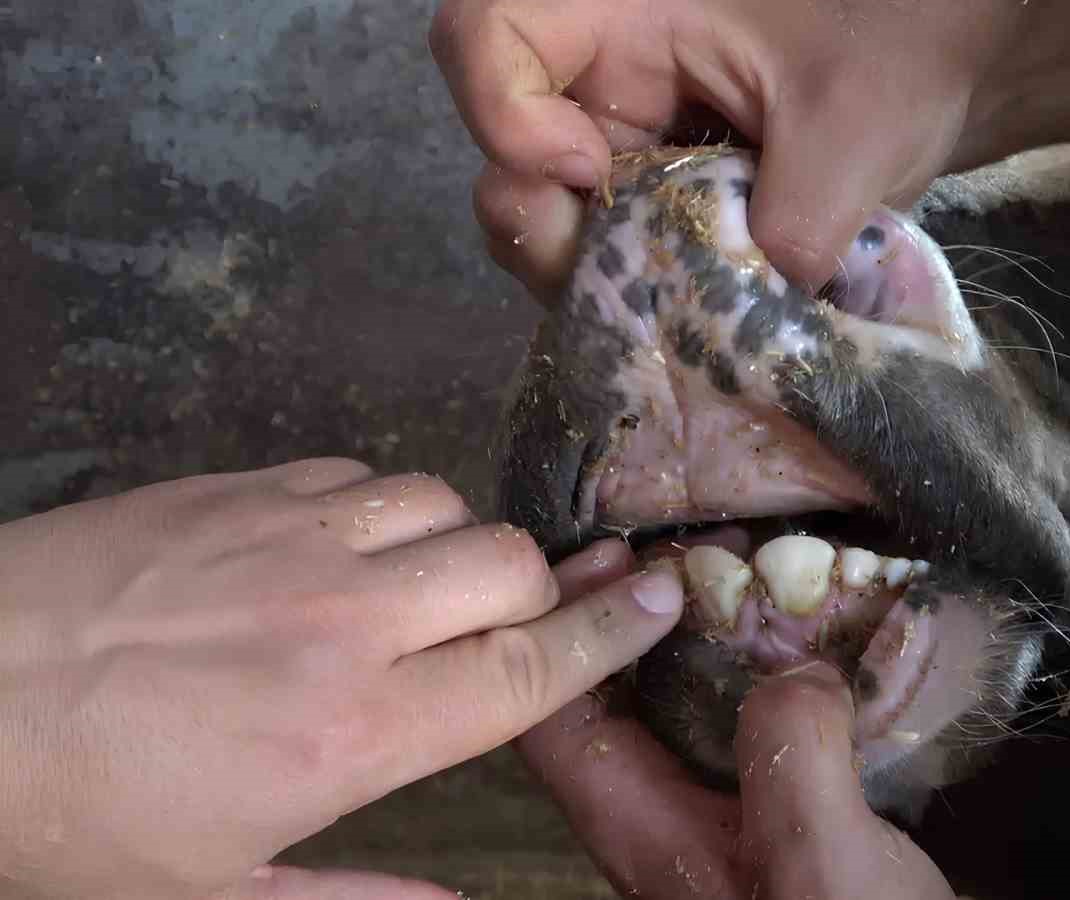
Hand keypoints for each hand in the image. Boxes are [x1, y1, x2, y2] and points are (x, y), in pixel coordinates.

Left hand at [0, 458, 683, 899]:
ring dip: (455, 547)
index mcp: (356, 730)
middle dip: (535, 594)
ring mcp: (290, 537)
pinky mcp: (236, 487)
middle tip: (505, 628)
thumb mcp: (214, 899)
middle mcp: (346, 618)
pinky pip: (359, 473)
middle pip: (511, 566)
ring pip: (444, 504)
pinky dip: (379, 508)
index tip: (664, 596)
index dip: (612, 632)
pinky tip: (338, 550)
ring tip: (418, 590)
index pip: (529, 666)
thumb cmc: (72, 819)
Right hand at [429, 0, 1069, 291]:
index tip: (583, 173)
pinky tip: (696, 318)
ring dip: (598, 277)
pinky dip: (647, 290)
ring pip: (558, 214)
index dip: (500, 110)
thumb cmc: (920, 39)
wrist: (977, 54)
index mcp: (629, 3)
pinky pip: (621, 245)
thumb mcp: (853, 134)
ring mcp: (636, 130)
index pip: (488, 34)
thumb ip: (786, 236)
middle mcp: (612, 65)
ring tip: (676, 309)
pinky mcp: (669, 186)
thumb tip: (742, 336)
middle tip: (615, 279)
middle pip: (506, 146)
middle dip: (543, 227)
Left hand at [518, 539, 956, 899]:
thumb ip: (793, 754)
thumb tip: (791, 671)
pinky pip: (750, 737)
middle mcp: (669, 829)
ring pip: (683, 719)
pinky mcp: (781, 832)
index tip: (613, 557)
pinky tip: (812, 648)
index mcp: (646, 836)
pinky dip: (766, 681)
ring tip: (744, 579)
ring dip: (702, 645)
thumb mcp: (823, 859)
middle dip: (632, 622)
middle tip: (681, 552)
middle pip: (612, 709)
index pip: (558, 724)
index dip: (565, 633)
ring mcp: (725, 831)